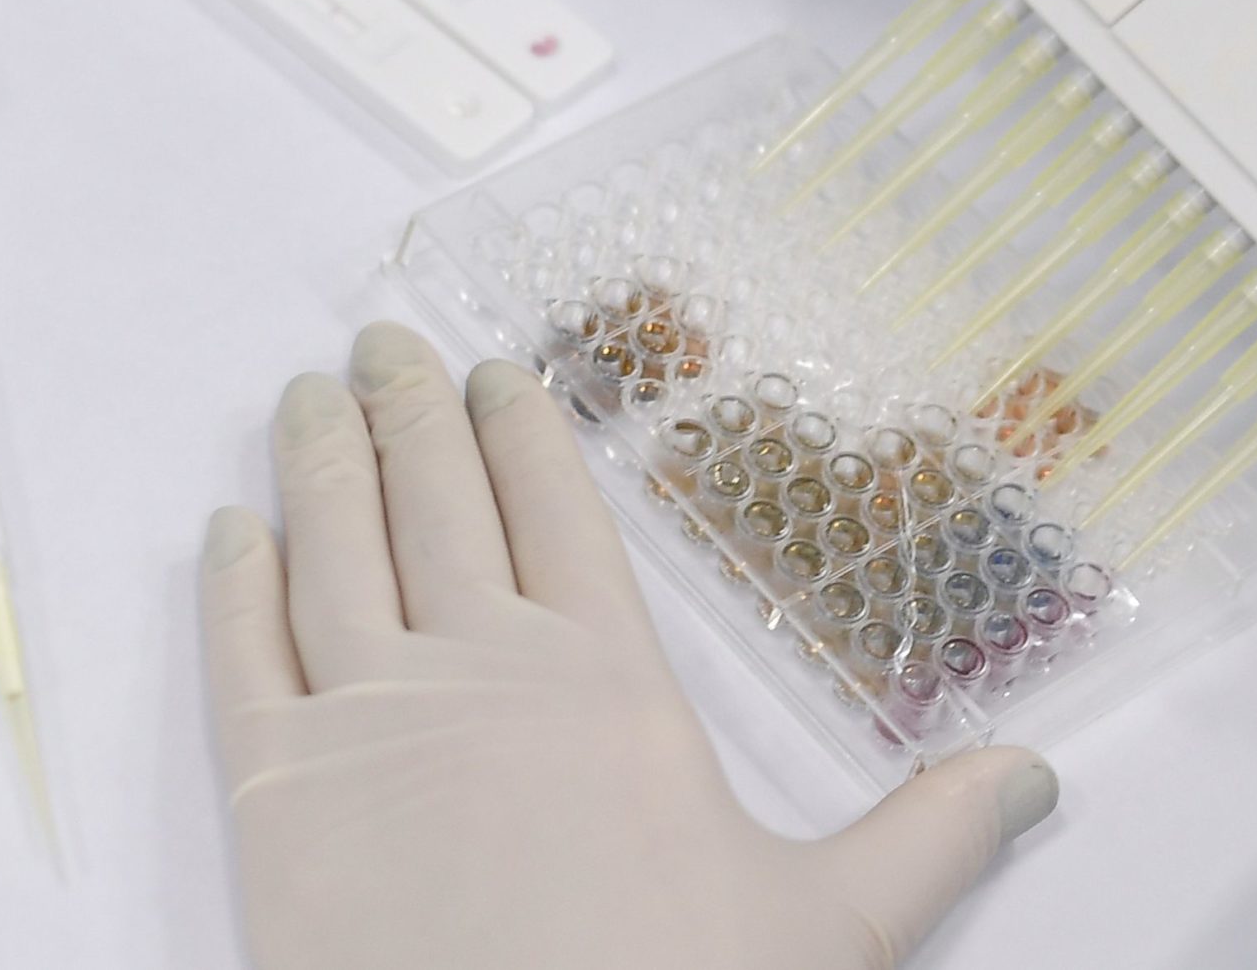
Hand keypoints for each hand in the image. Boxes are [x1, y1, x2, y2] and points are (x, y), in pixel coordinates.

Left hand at [201, 322, 1059, 969]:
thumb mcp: (826, 926)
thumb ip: (926, 838)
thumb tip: (1032, 774)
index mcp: (606, 678)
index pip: (556, 510)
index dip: (522, 428)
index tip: (498, 368)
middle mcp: (480, 666)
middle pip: (435, 499)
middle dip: (408, 408)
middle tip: (382, 345)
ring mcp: (365, 720)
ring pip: (330, 548)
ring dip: (317, 460)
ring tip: (305, 396)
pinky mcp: (271, 796)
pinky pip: (239, 656)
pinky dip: (227, 581)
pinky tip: (224, 530)